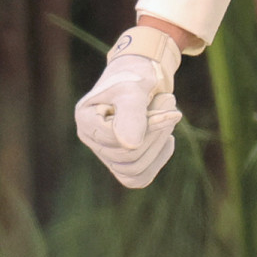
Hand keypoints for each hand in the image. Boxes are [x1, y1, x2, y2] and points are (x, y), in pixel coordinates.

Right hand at [75, 25, 181, 187]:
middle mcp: (90, 139)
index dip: (147, 124)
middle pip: (126, 156)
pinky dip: (158, 159)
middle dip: (156, 132)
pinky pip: (139, 177)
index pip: (115, 137)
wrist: (142, 78)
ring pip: (134, 169)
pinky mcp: (120, 164)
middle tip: (171, 104)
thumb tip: (131, 146)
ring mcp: (104, 154)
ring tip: (169, 117)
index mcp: (86, 119)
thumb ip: (131, 113)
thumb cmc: (135, 78)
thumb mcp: (134, 89)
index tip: (169, 99)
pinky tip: (167, 139)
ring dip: (159, 143)